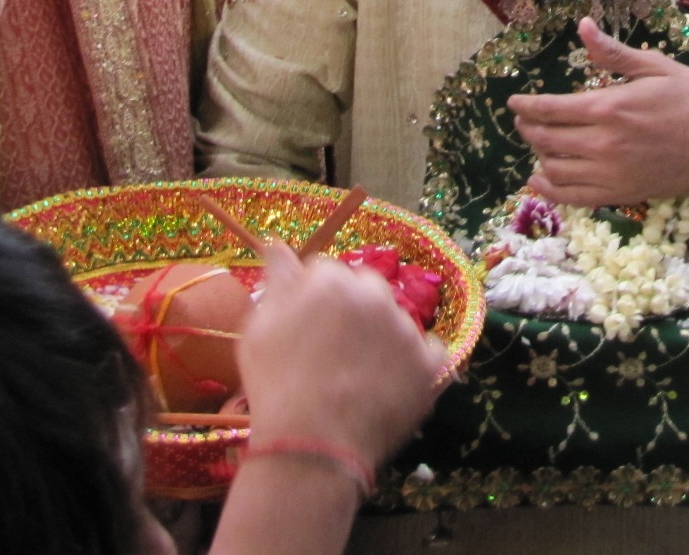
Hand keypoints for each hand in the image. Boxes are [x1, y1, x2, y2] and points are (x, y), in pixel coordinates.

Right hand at [238, 241, 451, 468]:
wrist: (312, 445)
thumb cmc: (276, 386)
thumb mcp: (259, 326)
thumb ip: (276, 278)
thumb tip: (278, 244)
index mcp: (332, 280)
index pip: (326, 272)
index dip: (313, 298)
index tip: (305, 326)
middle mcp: (375, 295)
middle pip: (365, 288)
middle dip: (351, 309)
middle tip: (332, 349)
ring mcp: (406, 328)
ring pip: (394, 318)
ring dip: (380, 334)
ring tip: (357, 373)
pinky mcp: (429, 363)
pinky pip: (428, 351)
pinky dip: (414, 362)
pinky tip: (391, 381)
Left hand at [508, 17, 688, 203]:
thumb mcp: (655, 67)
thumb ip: (613, 53)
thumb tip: (583, 26)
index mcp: (609, 107)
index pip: (549, 109)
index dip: (525, 106)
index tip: (514, 102)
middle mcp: (603, 143)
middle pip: (545, 139)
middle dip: (527, 128)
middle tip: (523, 119)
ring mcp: (610, 173)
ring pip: (554, 169)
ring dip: (537, 156)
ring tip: (537, 144)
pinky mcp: (619, 194)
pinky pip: (572, 197)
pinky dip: (550, 190)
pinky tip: (541, 179)